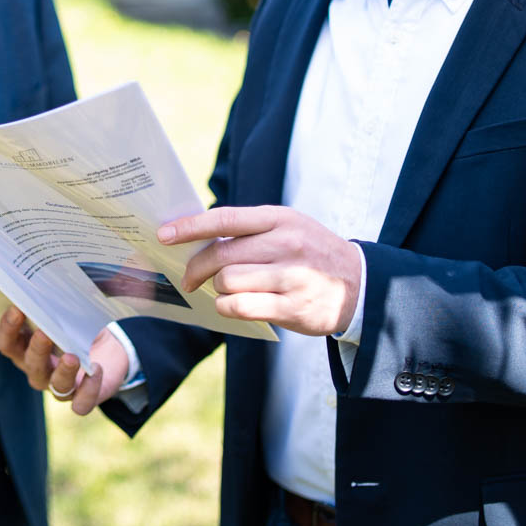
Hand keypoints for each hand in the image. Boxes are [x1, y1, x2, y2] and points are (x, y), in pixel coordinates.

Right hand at [0, 307, 128, 414]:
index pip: (6, 343)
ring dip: (63, 371)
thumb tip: (51, 277)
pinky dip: (88, 390)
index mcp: (25, 348)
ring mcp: (59, 387)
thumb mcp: (64, 314)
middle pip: (29, 364)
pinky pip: (81, 404)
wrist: (107, 348)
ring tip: (72, 356)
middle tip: (45, 332)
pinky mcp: (82, 398)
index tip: (18, 308)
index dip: (8, 328)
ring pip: (55, 386)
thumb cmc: (77, 328)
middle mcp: (38, 370)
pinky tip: (95, 370)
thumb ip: (55, 304)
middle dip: (36, 349)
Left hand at [158, 205, 361, 336]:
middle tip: (188, 279)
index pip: (225, 219)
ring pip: (228, 281)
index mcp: (280, 219)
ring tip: (224, 291)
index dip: (190, 226)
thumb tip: (197, 238)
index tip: (164, 235)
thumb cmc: (311, 254)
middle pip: (221, 255)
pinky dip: (228, 307)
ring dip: (217, 289)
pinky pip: (242, 307)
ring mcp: (291, 276)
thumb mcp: (289, 228)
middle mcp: (285, 244)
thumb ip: (250, 231)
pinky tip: (232, 305)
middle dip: (196, 269)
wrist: (362, 284)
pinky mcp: (293, 306)